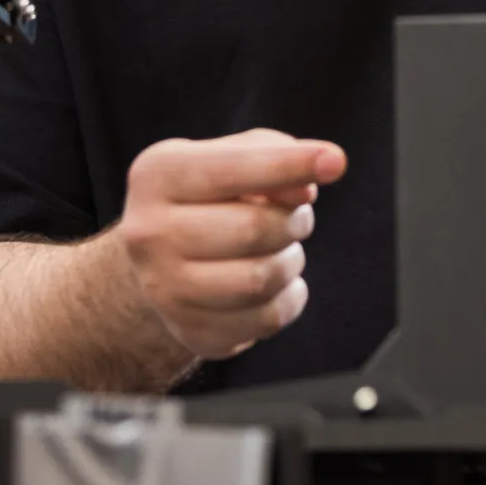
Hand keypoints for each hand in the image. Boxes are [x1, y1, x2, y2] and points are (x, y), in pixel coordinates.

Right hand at [116, 129, 347, 360]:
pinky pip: (268, 318)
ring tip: (281, 248)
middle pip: (253, 228)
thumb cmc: (208, 197)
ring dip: (291, 260)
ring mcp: (165, 290)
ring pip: (262, 279)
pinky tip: (276, 282)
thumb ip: (271, 153)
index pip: (232, 169)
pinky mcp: (192, 331)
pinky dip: (289, 296)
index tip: (336, 160)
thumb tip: (305, 188)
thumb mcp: (230, 156)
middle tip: (296, 216)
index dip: (289, 164)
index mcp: (157, 176)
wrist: (161, 259)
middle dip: (294, 220)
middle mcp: (149, 233)